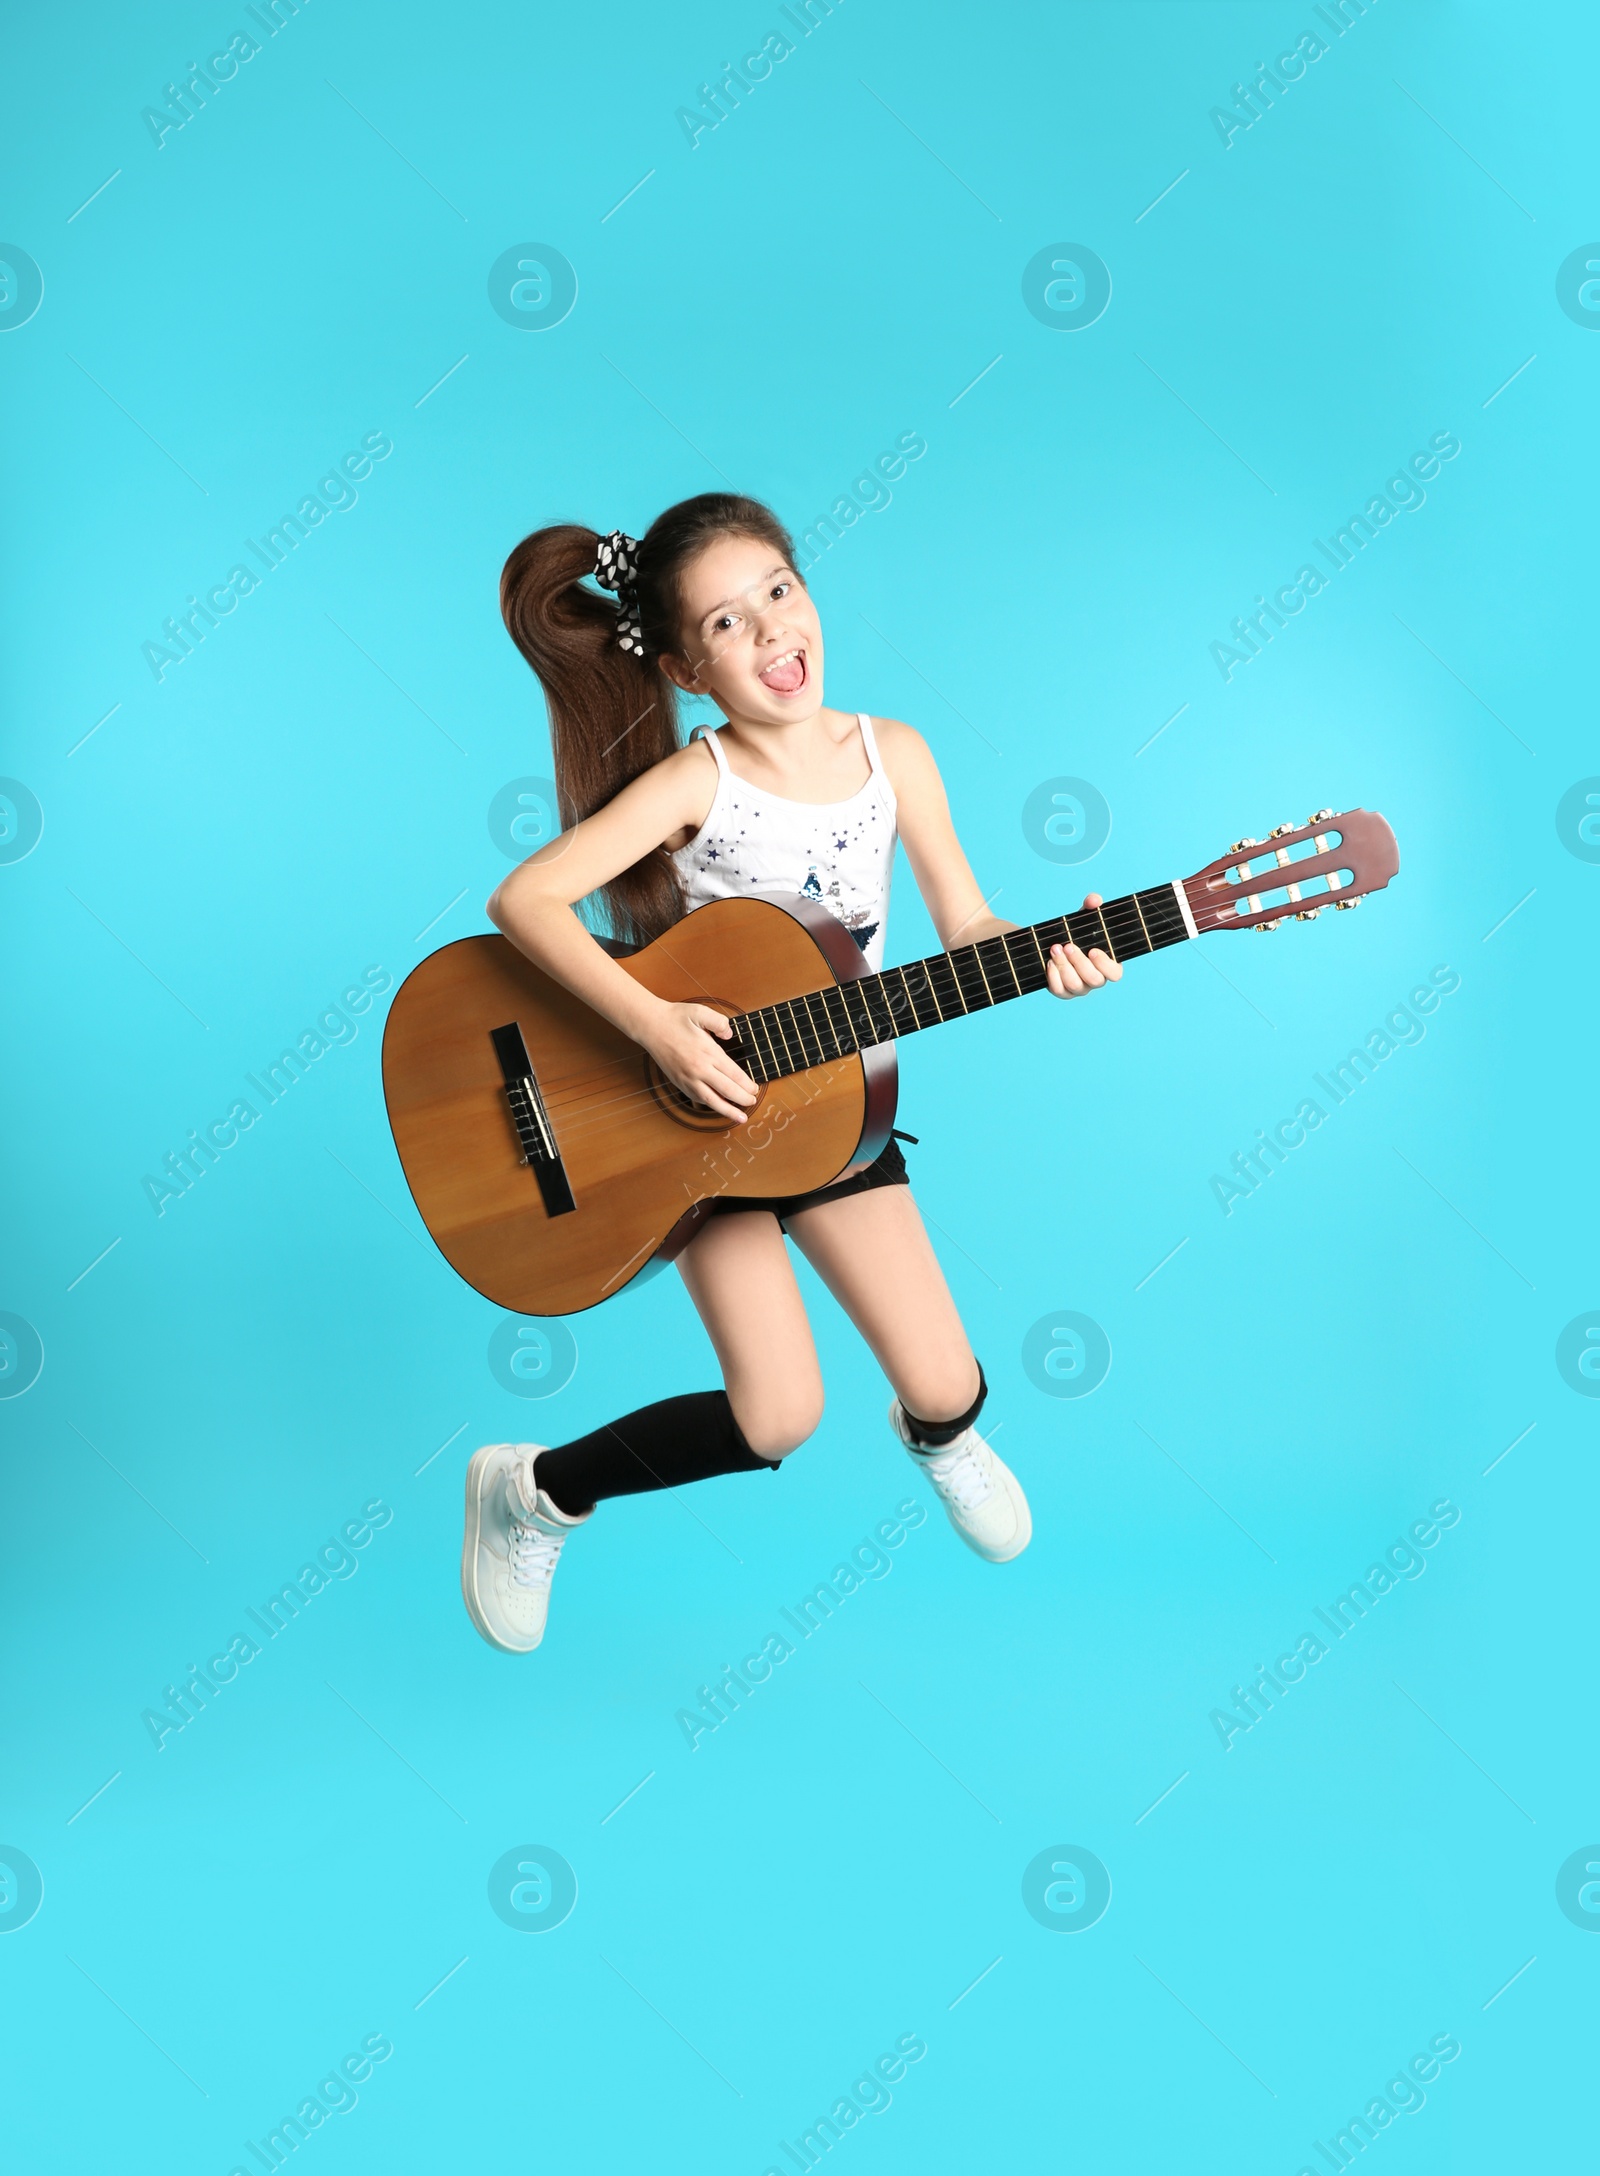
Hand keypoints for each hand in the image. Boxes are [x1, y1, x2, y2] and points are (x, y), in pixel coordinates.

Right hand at [642, 1001, 758, 1121]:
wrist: (650, 1026)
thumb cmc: (675, 1018)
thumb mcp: (700, 1012)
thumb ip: (719, 1022)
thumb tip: (729, 1034)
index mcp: (708, 1053)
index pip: (734, 1074)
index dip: (747, 1085)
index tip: (755, 1089)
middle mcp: (698, 1069)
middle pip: (726, 1090)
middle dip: (743, 1099)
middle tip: (753, 1102)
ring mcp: (687, 1079)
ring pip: (712, 1101)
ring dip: (728, 1111)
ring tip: (741, 1118)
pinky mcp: (679, 1082)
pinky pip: (697, 1099)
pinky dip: (710, 1106)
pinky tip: (719, 1107)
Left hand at [1045, 894, 1123, 998]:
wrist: (1054, 944)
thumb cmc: (1077, 933)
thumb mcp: (1083, 919)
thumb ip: (1090, 907)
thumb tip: (1094, 899)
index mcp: (1108, 965)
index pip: (1115, 974)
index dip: (1105, 965)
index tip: (1092, 951)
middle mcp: (1096, 980)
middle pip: (1094, 980)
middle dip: (1079, 962)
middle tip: (1067, 945)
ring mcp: (1080, 988)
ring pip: (1075, 985)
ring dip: (1064, 966)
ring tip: (1055, 949)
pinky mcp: (1063, 992)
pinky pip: (1059, 991)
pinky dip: (1053, 977)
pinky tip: (1049, 962)